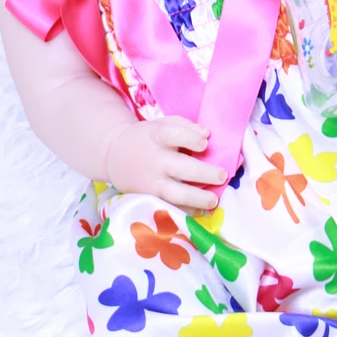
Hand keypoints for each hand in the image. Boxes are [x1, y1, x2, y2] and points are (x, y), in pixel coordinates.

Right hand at [104, 116, 225, 211]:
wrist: (113, 155)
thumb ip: (185, 126)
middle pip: (180, 167)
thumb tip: (207, 134)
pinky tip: (200, 211)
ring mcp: (151, 182)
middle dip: (204, 173)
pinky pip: (169, 208)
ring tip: (214, 200)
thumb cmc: (147, 138)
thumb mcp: (161, 124)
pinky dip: (185, 211)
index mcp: (157, 136)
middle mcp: (155, 160)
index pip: (173, 134)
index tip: (205, 142)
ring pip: (175, 193)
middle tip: (222, 175)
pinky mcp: (149, 198)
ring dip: (197, 198)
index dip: (190, 138)